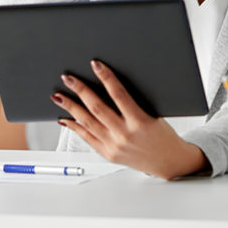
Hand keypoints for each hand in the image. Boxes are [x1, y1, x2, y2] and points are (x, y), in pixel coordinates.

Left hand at [52, 60, 206, 179]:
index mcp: (140, 121)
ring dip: (71, 107)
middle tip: (68, 78)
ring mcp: (114, 145)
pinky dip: (74, 127)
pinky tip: (65, 118)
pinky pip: (86, 138)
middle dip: (80, 90)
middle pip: (97, 107)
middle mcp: (124, 134)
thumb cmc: (163, 136)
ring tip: (59, 96)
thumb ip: (134, 103)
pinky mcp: (108, 154)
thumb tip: (112, 84)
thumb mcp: (155, 114)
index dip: (106, 77)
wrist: (169, 162)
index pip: (119, 94)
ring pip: (87, 122)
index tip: (96, 65)